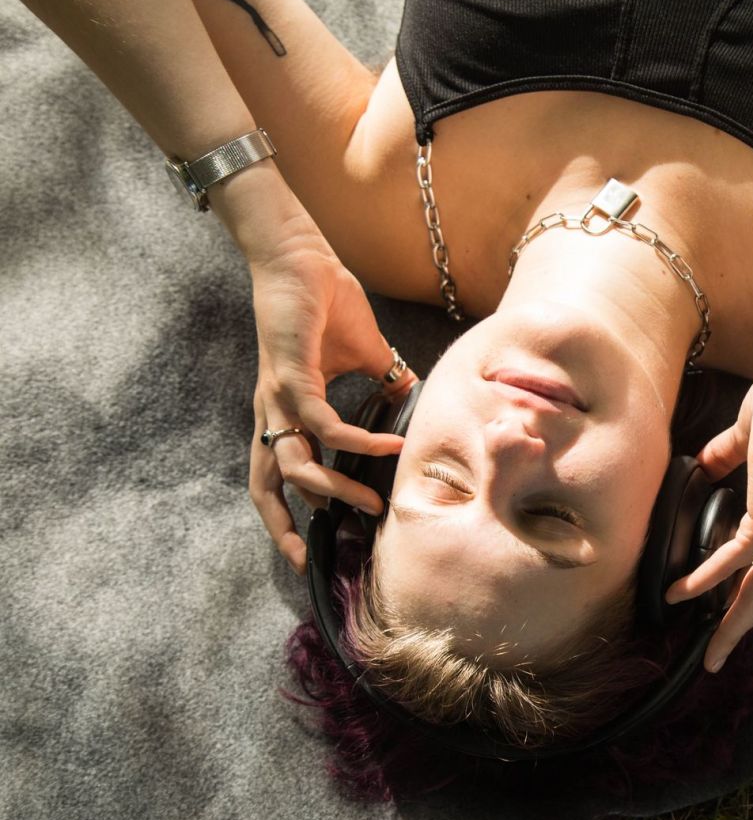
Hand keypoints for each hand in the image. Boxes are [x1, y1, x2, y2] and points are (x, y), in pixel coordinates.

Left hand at [244, 213, 419, 572]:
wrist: (303, 259)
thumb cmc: (328, 303)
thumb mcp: (367, 356)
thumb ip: (389, 386)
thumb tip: (421, 402)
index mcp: (287, 411)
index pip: (276, 473)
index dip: (287, 512)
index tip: (312, 547)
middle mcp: (275, 412)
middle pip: (265, 483)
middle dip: (283, 526)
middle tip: (310, 559)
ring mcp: (280, 397)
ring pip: (297, 464)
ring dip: (334, 489)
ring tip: (373, 501)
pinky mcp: (291, 377)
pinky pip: (325, 424)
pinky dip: (356, 441)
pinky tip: (387, 445)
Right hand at [662, 360, 752, 671]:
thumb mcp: (749, 437)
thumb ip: (728, 455)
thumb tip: (703, 466)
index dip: (752, 586)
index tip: (732, 607)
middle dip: (742, 626)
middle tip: (719, 655)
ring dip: (732, 626)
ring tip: (710, 655)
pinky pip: (730, 561)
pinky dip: (704, 580)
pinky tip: (679, 594)